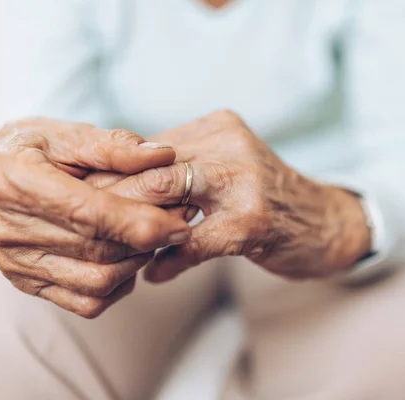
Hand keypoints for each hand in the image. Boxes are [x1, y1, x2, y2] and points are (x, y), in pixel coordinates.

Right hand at [0, 119, 191, 317]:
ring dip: (136, 263)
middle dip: (148, 242)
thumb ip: (115, 146)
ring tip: (150, 237)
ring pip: (97, 282)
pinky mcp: (24, 283)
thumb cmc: (35, 147)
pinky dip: (118, 286)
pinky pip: (85, 302)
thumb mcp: (69, 134)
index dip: (140, 223)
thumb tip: (163, 157)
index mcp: (14, 181)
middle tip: (178, 224)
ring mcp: (12, 262)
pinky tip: (126, 259)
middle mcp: (6, 228)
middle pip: (97, 250)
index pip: (88, 214)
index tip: (180, 225)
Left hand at [105, 110, 370, 281]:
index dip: (110, 175)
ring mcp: (243, 180)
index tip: (79, 200)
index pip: (148, 148)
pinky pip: (193, 242)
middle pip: (151, 167)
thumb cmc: (264, 199)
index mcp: (217, 127)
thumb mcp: (225, 169)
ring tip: (113, 253)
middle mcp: (229, 144)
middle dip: (112, 199)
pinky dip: (168, 261)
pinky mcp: (253, 220)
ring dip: (135, 230)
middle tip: (83, 229)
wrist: (325, 222)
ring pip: (166, 196)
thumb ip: (179, 172)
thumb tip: (115, 191)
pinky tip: (156, 274)